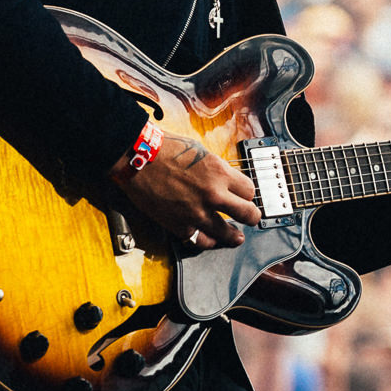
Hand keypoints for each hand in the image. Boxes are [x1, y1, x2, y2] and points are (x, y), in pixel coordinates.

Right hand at [111, 127, 259, 248]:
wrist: (138, 159)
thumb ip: (217, 170)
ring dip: (234, 236)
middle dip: (252, 217)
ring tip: (237, 237)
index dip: (248, 194)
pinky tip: (211, 239)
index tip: (245, 196)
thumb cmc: (167, 150)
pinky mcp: (180, 226)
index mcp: (221, 174)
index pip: (249, 191)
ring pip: (227, 234)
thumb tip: (226, 181)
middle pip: (248, 214)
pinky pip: (201, 240)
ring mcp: (197, 213)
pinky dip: (207, 240)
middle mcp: (214, 195)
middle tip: (251, 218)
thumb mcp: (202, 153)